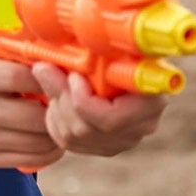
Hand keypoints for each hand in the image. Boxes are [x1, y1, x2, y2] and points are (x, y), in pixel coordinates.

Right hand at [0, 45, 65, 170]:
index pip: (28, 78)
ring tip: (66, 118)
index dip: (53, 77)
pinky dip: (51, 151)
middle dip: (61, 109)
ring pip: (40, 141)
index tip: (66, 74)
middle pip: (38, 116)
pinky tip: (54, 137)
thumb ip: (16, 50)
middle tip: (73, 100)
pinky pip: (32, 160)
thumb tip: (61, 48)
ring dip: (60, 131)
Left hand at [31, 62, 165, 156]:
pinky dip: (55, 121)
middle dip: (61, 98)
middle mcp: (141, 127)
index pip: (110, 119)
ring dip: (56, 107)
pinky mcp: (105, 147)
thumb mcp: (114, 49)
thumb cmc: (127, 52)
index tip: (73, 76)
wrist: (137, 64)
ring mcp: (123, 141)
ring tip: (53, 80)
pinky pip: (69, 143)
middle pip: (87, 129)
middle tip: (47, 71)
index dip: (83, 101)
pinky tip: (58, 100)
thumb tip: (44, 67)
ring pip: (74, 138)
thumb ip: (89, 57)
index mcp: (151, 102)